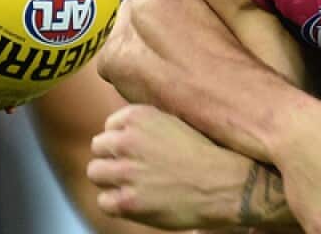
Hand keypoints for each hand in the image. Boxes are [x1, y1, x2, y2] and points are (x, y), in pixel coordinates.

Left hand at [88, 104, 247, 229]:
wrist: (225, 183)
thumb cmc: (206, 154)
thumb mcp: (175, 122)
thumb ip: (146, 125)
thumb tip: (121, 132)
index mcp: (139, 116)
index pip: (110, 126)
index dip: (122, 139)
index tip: (137, 150)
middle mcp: (127, 140)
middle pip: (98, 147)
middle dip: (113, 158)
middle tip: (133, 169)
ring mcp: (126, 171)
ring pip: (95, 172)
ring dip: (111, 180)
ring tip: (133, 185)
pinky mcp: (128, 201)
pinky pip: (104, 201)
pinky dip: (117, 203)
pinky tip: (137, 201)